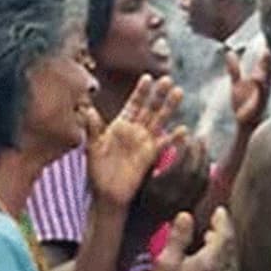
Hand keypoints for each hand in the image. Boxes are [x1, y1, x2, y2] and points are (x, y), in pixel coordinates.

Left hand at [88, 75, 185, 207]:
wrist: (106, 193)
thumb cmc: (97, 170)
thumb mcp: (92, 147)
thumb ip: (93, 128)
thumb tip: (88, 109)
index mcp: (120, 125)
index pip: (133, 104)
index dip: (140, 91)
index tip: (147, 77)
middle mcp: (135, 130)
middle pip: (149, 108)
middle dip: (158, 94)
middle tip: (167, 79)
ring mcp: (144, 141)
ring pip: (159, 120)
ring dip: (169, 107)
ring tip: (178, 92)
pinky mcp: (150, 155)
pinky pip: (163, 143)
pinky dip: (173, 137)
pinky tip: (183, 129)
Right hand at [132, 138, 210, 226]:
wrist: (134, 226)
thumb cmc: (130, 194)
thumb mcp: (136, 175)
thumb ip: (150, 156)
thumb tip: (165, 136)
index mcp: (159, 190)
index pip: (181, 164)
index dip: (186, 147)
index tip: (186, 133)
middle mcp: (172, 200)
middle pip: (195, 172)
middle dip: (199, 152)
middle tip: (199, 137)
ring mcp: (181, 207)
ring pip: (202, 181)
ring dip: (205, 160)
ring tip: (202, 145)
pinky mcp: (186, 209)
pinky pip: (202, 190)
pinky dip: (205, 173)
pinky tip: (203, 161)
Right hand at [139, 208, 234, 270]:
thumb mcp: (166, 261)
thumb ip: (178, 237)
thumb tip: (186, 215)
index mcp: (208, 263)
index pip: (223, 237)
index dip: (223, 221)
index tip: (220, 210)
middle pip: (225, 248)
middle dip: (221, 231)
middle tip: (214, 218)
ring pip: (220, 258)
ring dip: (216, 243)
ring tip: (207, 233)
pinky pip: (214, 267)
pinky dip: (210, 255)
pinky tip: (199, 254)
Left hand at [229, 49, 270, 133]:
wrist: (244, 124)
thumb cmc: (243, 104)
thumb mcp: (237, 84)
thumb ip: (234, 69)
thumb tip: (229, 52)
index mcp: (259, 79)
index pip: (265, 63)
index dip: (266, 50)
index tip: (268, 36)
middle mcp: (264, 85)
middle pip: (268, 68)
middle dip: (269, 56)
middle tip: (270, 42)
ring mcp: (263, 95)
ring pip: (267, 78)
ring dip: (267, 67)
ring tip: (267, 55)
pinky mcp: (259, 104)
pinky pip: (261, 94)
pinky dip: (259, 86)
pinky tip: (257, 78)